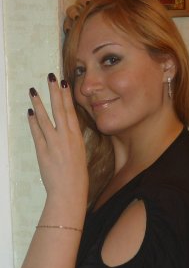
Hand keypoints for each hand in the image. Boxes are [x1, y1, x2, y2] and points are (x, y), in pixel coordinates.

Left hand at [28, 73, 87, 206]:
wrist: (69, 191)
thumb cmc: (77, 176)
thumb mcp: (80, 155)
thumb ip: (72, 141)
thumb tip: (68, 130)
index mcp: (77, 138)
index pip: (71, 112)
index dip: (67, 97)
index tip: (64, 83)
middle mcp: (66, 137)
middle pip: (59, 110)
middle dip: (54, 92)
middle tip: (51, 77)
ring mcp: (53, 143)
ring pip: (45, 118)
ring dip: (38, 103)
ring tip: (33, 91)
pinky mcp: (42, 150)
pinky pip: (36, 132)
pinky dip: (32, 121)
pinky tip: (29, 112)